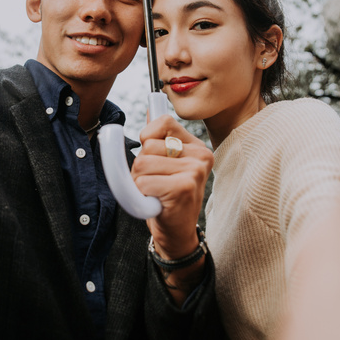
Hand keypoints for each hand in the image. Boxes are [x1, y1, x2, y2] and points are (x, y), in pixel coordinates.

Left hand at [131, 115, 212, 300]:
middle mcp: (200, 155)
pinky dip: (142, 196)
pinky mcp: (183, 188)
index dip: (147, 138)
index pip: (163, 122)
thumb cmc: (167, 197)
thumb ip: (160, 136)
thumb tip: (152, 106)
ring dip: (139, 182)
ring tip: (156, 193)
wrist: (177, 233)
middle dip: (141, 166)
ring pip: (142, 164)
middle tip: (155, 183)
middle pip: (148, 146)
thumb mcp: (166, 163)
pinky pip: (143, 182)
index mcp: (197, 146)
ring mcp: (194, 172)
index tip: (153, 157)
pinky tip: (157, 203)